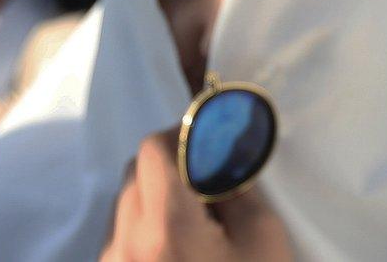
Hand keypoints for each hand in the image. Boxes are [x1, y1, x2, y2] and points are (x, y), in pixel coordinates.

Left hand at [100, 129, 291, 261]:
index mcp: (166, 228)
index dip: (181, 135)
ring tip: (197, 224)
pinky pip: (122, 238)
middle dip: (170, 167)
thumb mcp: (264, 242)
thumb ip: (239, 189)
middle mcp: (126, 244)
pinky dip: (146, 229)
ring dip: (156, 199)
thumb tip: (220, 155)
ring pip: (125, 207)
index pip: (155, 150)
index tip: (207, 140)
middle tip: (207, 181)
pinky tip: (180, 253)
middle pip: (136, 175)